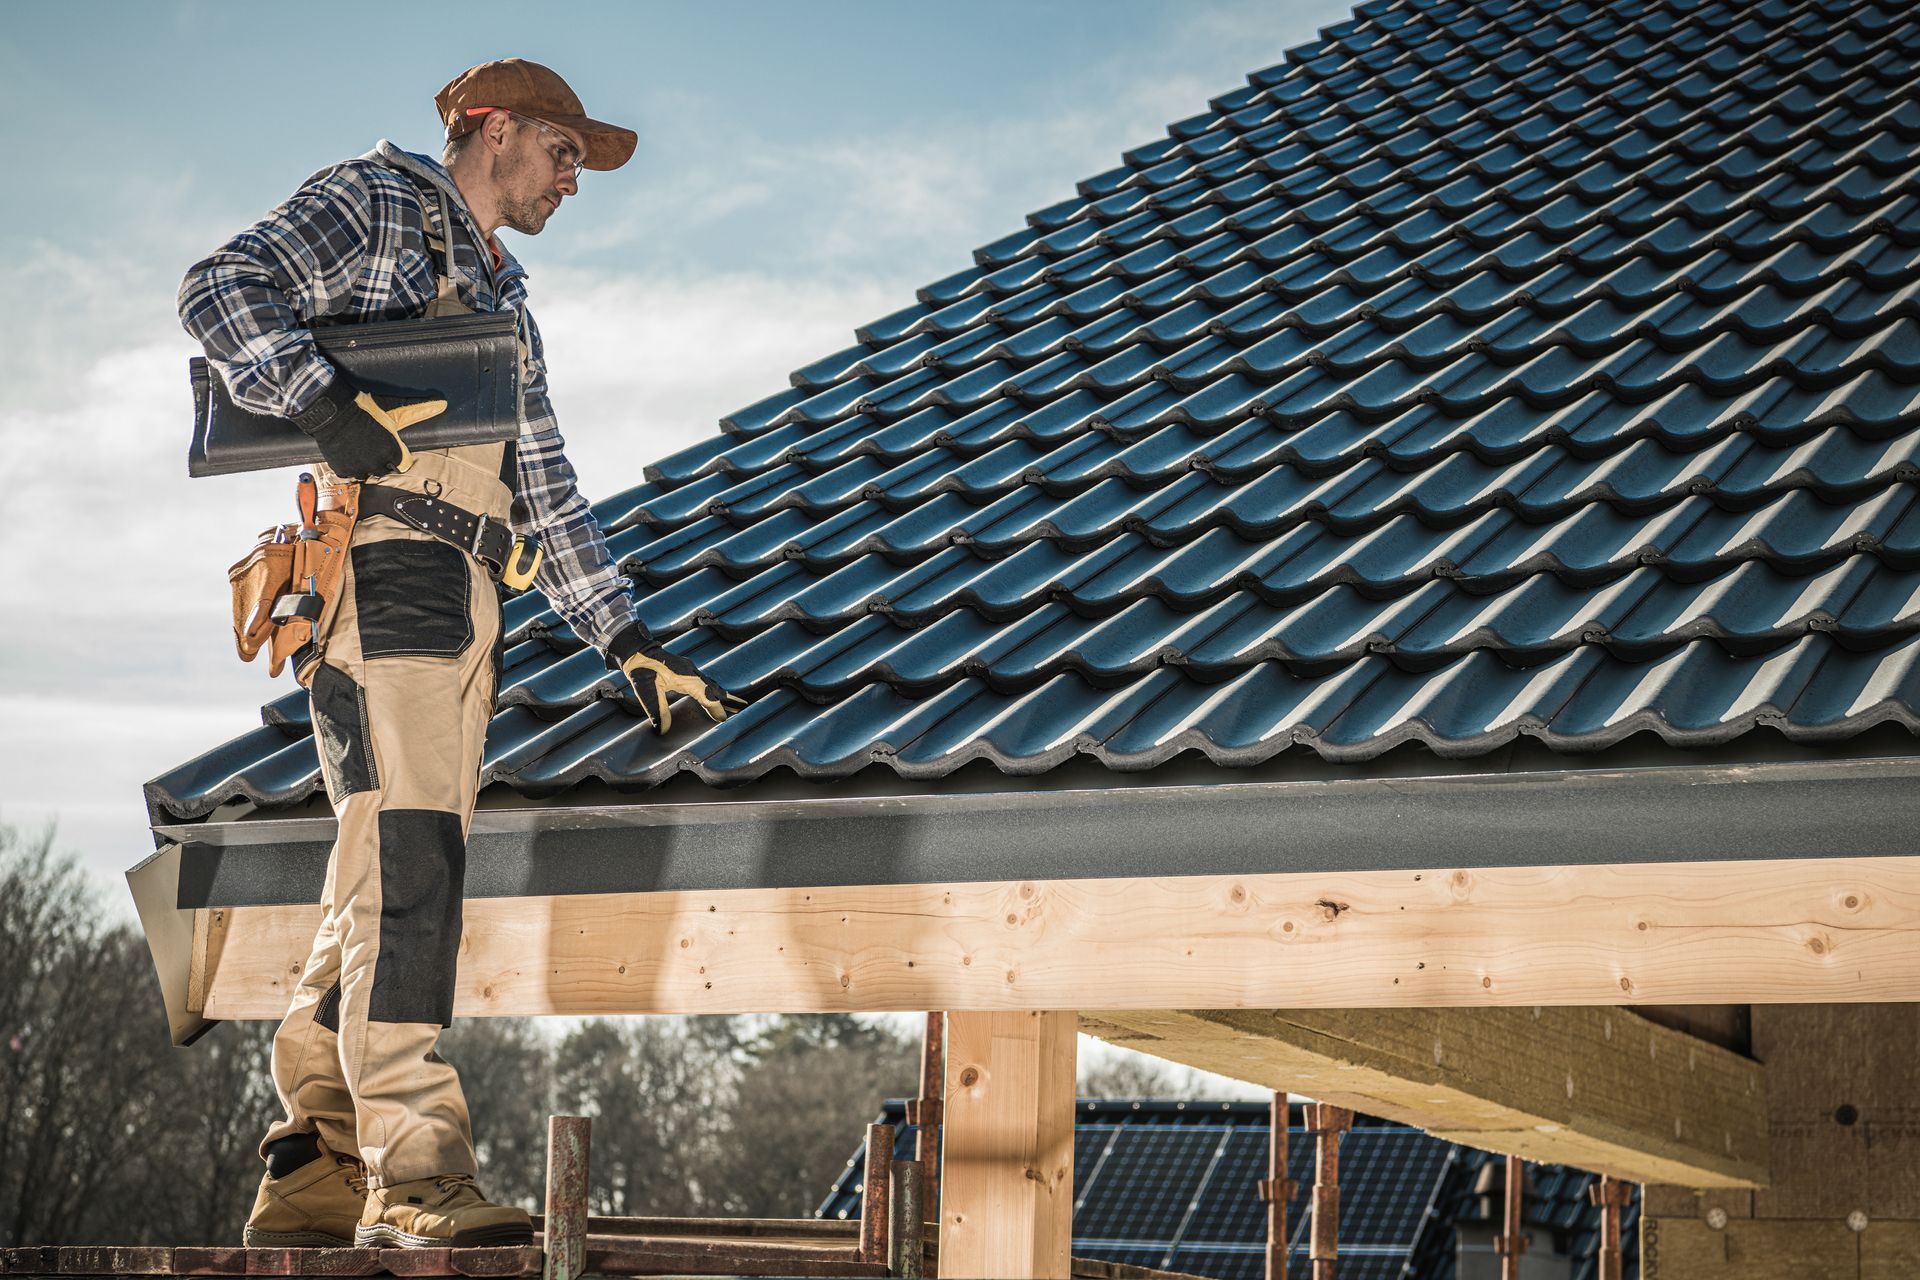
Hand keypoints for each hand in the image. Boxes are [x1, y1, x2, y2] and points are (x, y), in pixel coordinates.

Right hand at [292, 372, 445, 479]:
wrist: (332, 410)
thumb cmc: (366, 408)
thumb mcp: (395, 409)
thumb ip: (419, 410)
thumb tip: (442, 404)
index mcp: (393, 452)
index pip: (404, 464)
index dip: (398, 454)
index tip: (390, 445)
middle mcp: (377, 464)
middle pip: (386, 470)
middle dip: (383, 459)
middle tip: (374, 444)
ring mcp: (359, 468)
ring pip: (368, 474)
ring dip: (366, 465)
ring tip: (361, 448)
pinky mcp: (342, 469)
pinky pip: (349, 474)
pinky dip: (349, 466)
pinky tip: (349, 452)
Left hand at [617, 640, 742, 734]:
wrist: (636, 650)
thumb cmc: (641, 670)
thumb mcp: (646, 692)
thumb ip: (657, 711)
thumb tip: (663, 731)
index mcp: (686, 678)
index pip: (707, 696)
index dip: (716, 709)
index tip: (724, 720)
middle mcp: (691, 672)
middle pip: (714, 689)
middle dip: (728, 700)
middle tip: (742, 708)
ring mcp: (689, 669)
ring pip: (711, 684)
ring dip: (721, 694)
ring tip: (733, 703)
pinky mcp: (685, 668)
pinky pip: (704, 681)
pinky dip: (712, 689)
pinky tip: (712, 693)